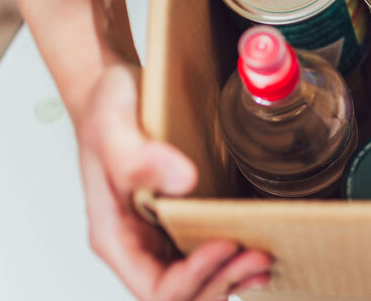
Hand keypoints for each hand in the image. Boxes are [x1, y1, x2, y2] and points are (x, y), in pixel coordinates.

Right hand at [75, 64, 272, 299]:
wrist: (115, 90)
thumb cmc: (106, 107)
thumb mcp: (112, 124)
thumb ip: (137, 156)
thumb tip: (182, 180)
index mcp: (114, 234)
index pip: (152, 286)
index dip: (192, 277)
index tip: (226, 244)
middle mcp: (137, 244)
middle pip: (179, 295)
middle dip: (220, 282)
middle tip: (258, 255)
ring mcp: (159, 236)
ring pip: (196, 283)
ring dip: (230, 278)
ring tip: (264, 259)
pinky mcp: (181, 222)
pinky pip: (205, 257)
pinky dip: (232, 263)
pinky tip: (259, 252)